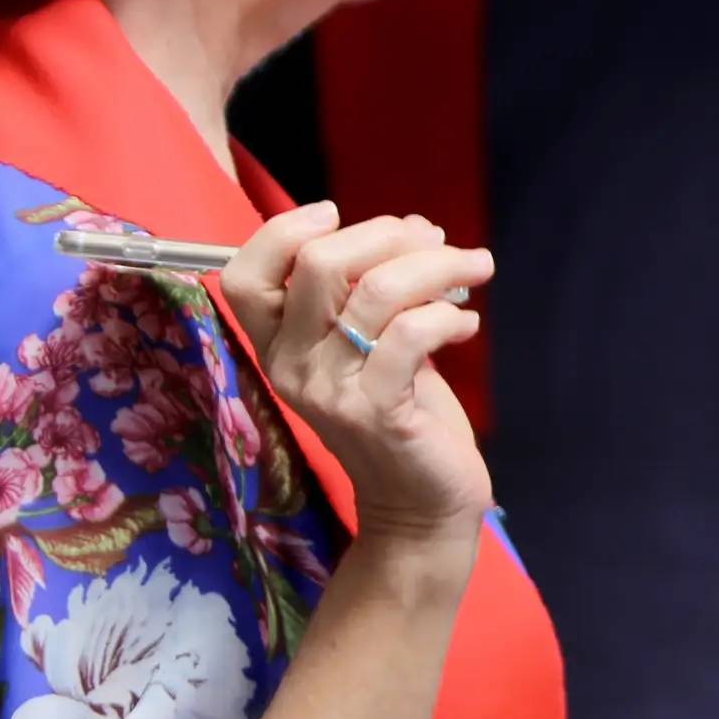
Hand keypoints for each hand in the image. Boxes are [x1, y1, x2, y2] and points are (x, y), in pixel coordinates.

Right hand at [218, 204, 497, 549]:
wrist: (420, 503)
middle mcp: (289, 366)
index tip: (339, 214)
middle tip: (436, 243)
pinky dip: (448, 313)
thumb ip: (376, 285)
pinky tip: (466, 322)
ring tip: (473, 267)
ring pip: (375, 289)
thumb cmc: (401, 412)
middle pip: (318, 263)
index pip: (244, 275)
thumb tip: (414, 225)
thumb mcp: (375, 342)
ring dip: (438, 263)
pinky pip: (410, 333)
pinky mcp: (375, 412)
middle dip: (388, 234)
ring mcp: (328, 391)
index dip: (285, 229)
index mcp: (277, 345)